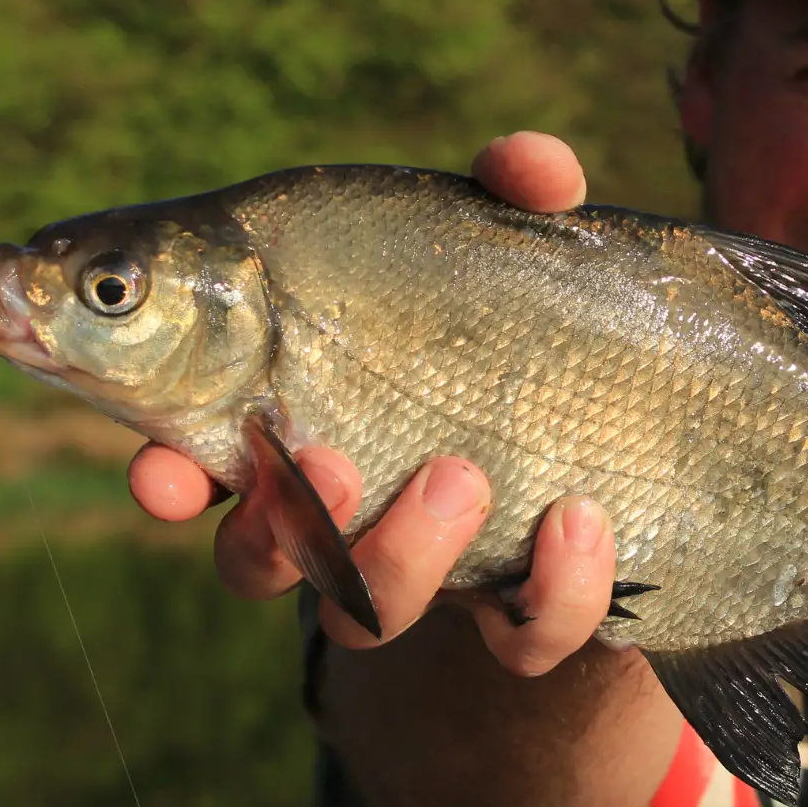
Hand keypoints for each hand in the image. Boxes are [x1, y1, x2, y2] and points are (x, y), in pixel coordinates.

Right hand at [127, 132, 617, 672]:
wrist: (644, 446)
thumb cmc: (532, 329)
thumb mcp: (522, 249)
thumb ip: (516, 195)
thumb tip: (528, 164)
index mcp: (305, 419)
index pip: (196, 460)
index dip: (164, 476)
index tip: (164, 472)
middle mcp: (350, 514)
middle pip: (261, 561)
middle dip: (278, 526)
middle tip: (328, 457)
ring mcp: (435, 573)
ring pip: (370, 618)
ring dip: (403, 554)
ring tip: (462, 474)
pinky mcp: (530, 613)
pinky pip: (524, 641)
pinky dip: (553, 590)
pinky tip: (581, 519)